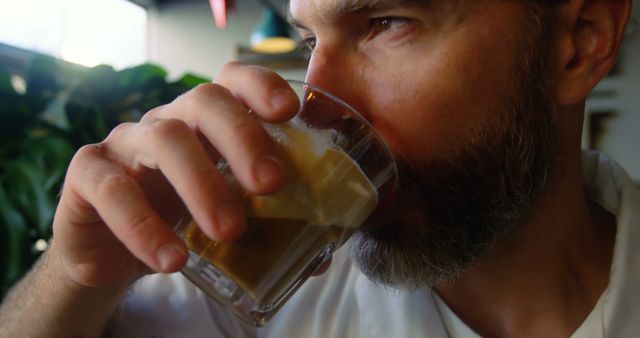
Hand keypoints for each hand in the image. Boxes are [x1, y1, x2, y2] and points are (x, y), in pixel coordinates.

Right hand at [50, 62, 299, 287]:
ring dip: (202, 185)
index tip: (289, 112)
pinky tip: (172, 260)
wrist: (112, 254)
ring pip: (164, 140)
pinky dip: (144, 226)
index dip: (260, 86)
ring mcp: (125, 143)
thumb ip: (269, 229)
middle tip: (271, 184)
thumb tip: (322, 256)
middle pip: (203, 101)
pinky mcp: (88, 174)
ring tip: (229, 232)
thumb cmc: (179, 223)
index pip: (232, 82)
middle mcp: (167, 121)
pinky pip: (112, 188)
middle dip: (242, 137)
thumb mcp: (226, 218)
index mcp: (205, 124)